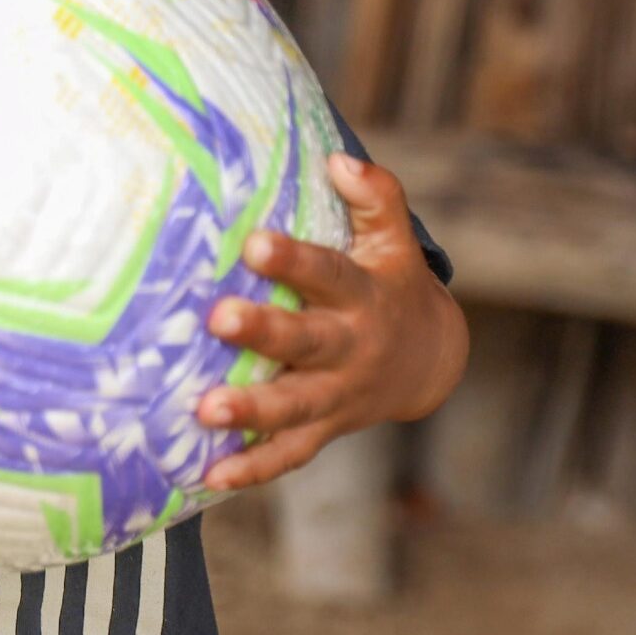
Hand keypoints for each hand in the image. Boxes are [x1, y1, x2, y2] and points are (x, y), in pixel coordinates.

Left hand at [193, 153, 468, 490]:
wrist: (432, 362)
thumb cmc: (390, 284)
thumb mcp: (394, 240)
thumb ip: (376, 196)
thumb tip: (339, 157)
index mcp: (362, 296)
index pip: (327, 274)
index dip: (294, 258)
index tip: (255, 241)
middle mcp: (350, 348)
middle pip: (306, 341)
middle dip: (264, 333)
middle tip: (218, 319)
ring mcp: (337, 395)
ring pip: (294, 407)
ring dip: (251, 411)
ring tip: (203, 410)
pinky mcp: (325, 430)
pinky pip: (289, 455)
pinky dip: (252, 470)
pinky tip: (208, 477)